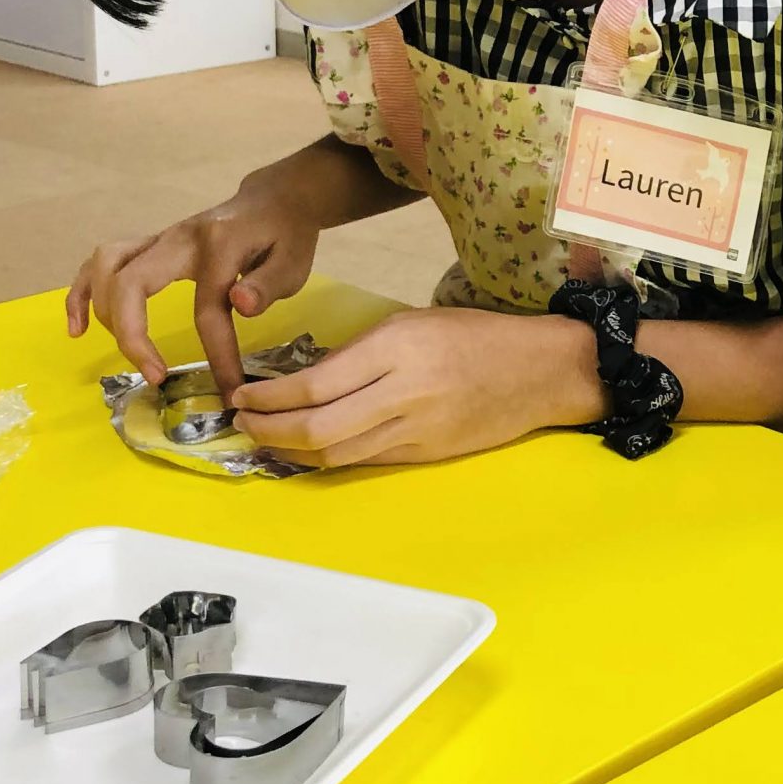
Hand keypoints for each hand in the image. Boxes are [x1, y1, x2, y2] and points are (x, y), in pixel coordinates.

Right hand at [68, 151, 332, 393]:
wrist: (274, 199)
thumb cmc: (285, 236)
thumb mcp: (293, 261)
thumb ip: (268, 285)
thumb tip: (240, 305)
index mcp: (218, 246)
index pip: (207, 310)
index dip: (217, 355)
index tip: (229, 392)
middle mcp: (178, 238)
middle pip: (132, 282)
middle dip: (133, 335)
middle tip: (156, 375)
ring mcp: (159, 238)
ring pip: (107, 267)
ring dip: (106, 313)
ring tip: (128, 354)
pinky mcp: (149, 245)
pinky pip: (102, 262)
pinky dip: (82, 293)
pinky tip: (78, 328)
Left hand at [231, 310, 604, 468]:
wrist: (539, 370)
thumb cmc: (475, 335)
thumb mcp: (413, 323)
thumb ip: (362, 353)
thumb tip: (306, 381)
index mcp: (398, 347)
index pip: (316, 383)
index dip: (270, 397)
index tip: (243, 395)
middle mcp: (404, 391)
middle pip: (317, 426)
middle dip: (269, 430)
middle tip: (242, 424)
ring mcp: (417, 429)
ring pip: (336, 453)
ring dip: (291, 450)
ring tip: (265, 440)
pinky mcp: (427, 454)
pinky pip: (366, 460)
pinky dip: (329, 457)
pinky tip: (309, 450)